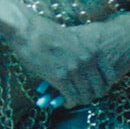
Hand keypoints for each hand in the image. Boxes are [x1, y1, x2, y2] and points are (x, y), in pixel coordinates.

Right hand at [0, 0, 129, 108]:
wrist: (23, 28)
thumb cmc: (43, 34)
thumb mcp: (68, 40)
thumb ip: (81, 54)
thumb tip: (88, 75)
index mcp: (93, 46)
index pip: (107, 77)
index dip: (101, 87)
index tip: (95, 92)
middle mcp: (89, 56)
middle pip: (99, 88)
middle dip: (89, 96)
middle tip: (74, 97)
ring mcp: (76, 66)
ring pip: (86, 95)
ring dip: (75, 99)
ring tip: (63, 97)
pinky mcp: (61, 73)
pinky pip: (72, 96)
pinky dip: (65, 100)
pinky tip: (54, 97)